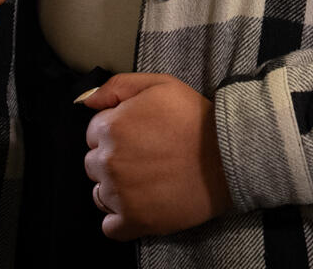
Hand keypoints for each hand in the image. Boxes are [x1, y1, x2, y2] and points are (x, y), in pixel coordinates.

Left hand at [82, 74, 232, 239]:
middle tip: (145, 157)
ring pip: (99, 194)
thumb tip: (85, 102)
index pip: (93, 133)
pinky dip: (121, 219)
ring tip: (147, 181)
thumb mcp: (161, 85)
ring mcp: (119, 194)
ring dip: (116, 189)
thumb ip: (117, 86)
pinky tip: (141, 205)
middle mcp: (108, 162)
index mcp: (111, 127)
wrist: (227, 156)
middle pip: (94, 164)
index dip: (115, 132)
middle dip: (114, 160)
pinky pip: (109, 227)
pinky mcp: (134, 221)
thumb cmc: (195, 118)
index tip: (138, 136)